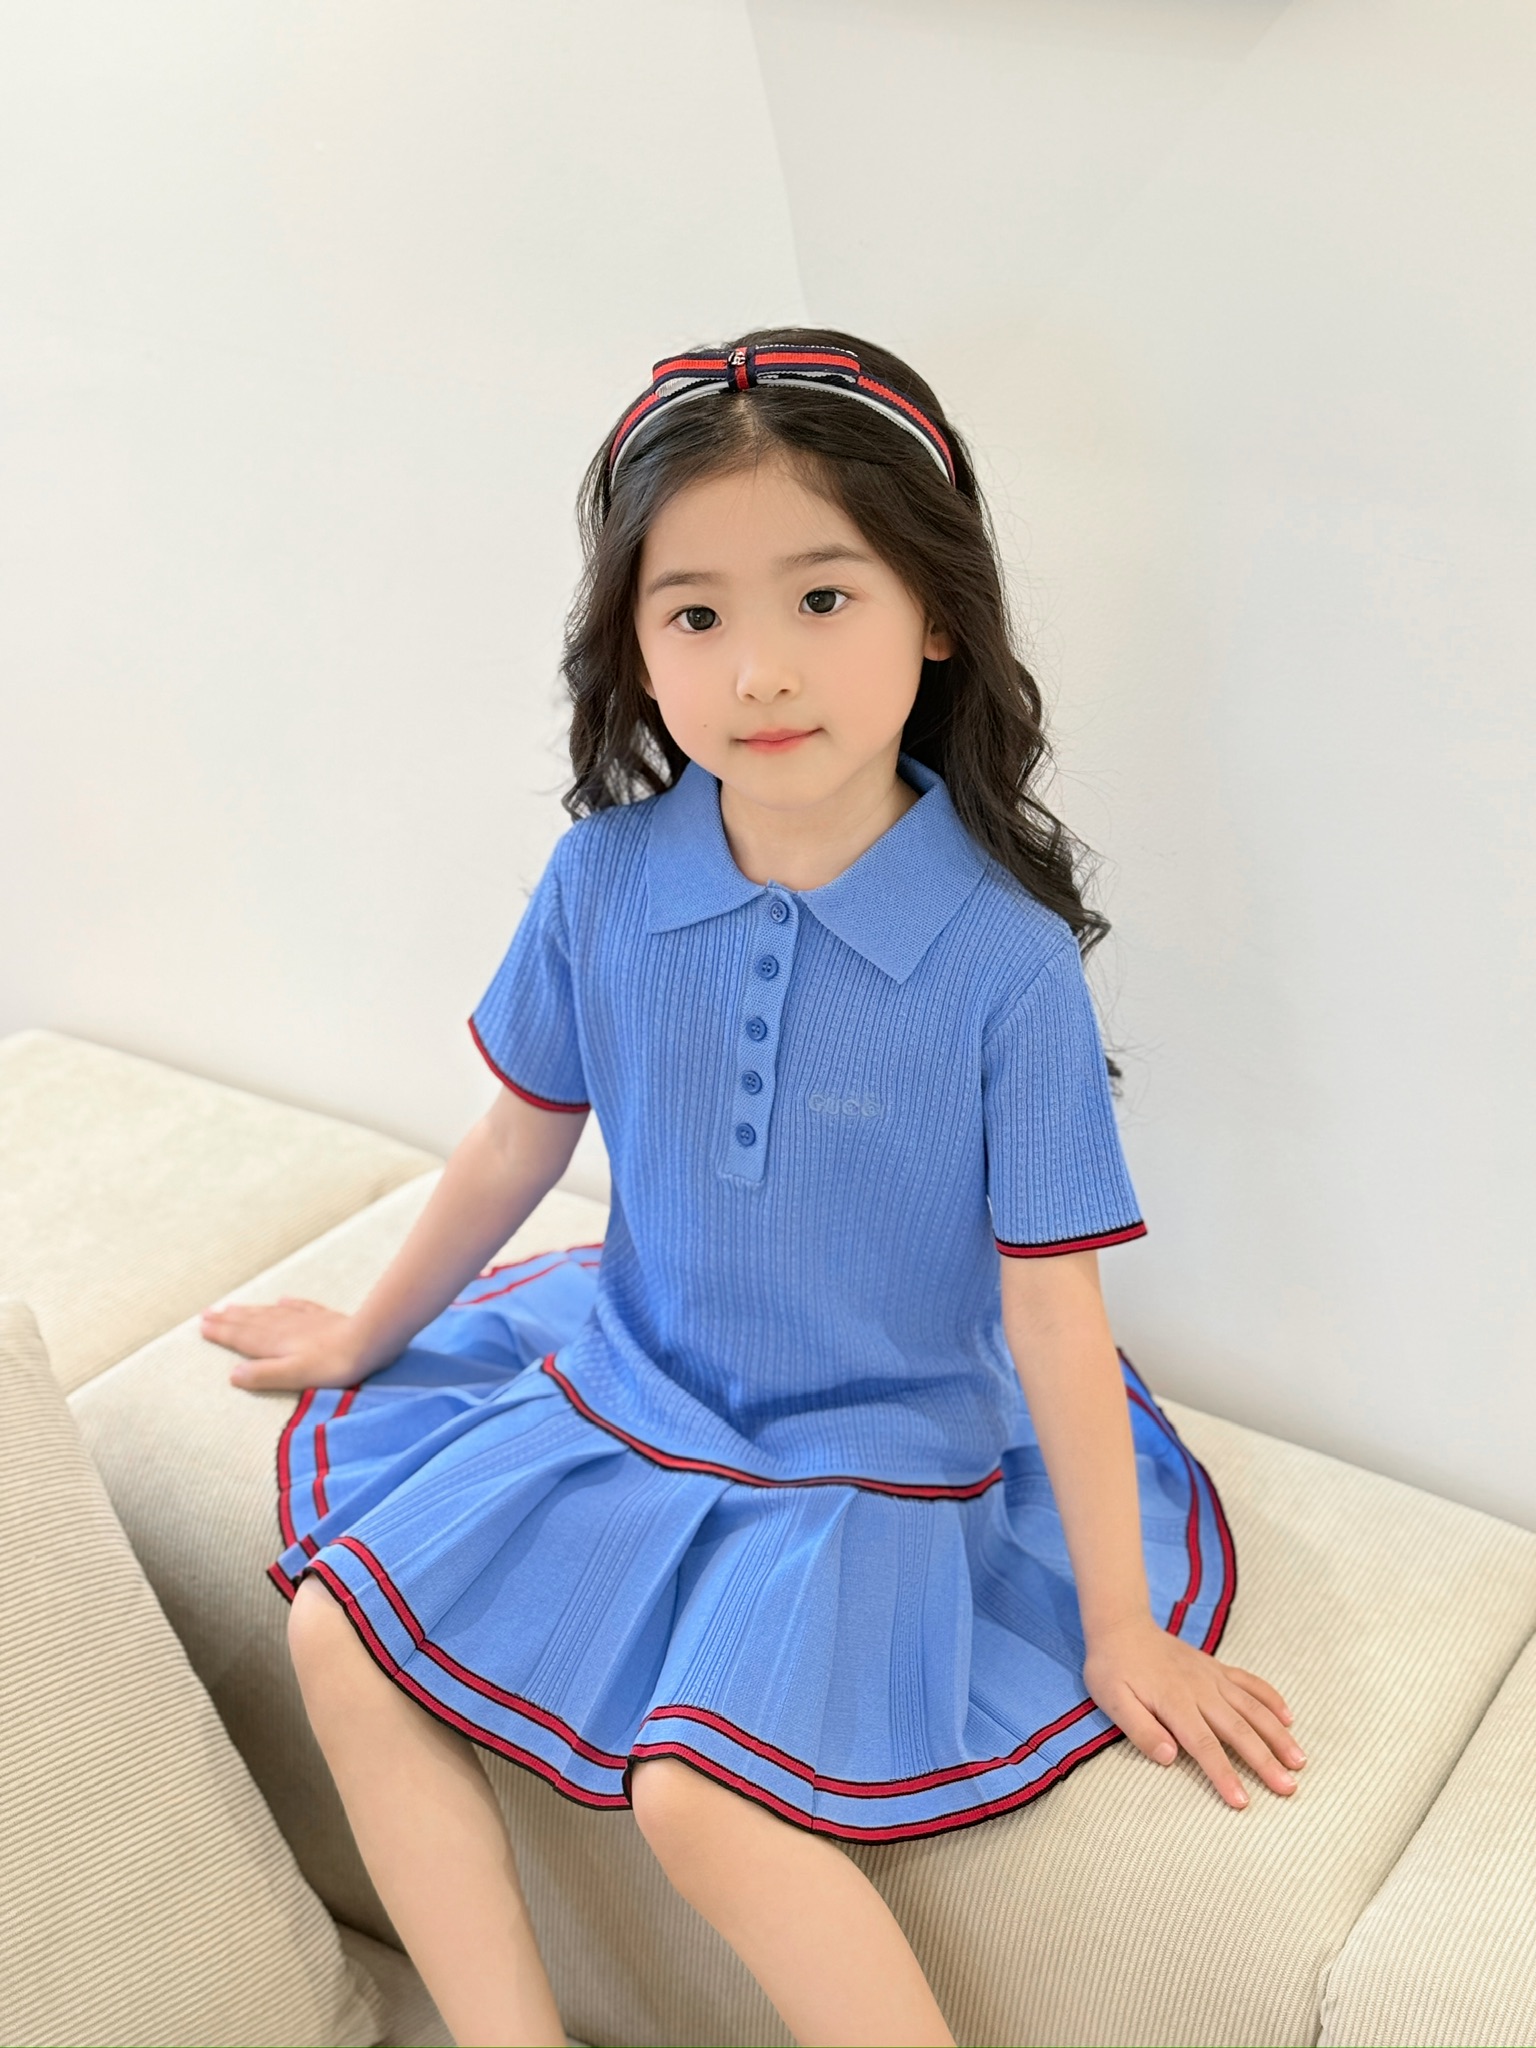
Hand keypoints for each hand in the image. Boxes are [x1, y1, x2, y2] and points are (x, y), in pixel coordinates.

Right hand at [200, 1297, 369, 1391]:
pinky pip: (299, 1307)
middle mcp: (285, 1328)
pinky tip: (282, 1300)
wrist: (368, 1341)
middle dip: (228, 1318)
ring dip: (249, 1311)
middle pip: (250, 1322)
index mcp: (274, 1344)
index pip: (241, 1337)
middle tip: (207, 1312)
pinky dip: (287, 1304)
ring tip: (232, 1306)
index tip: (202, 1325)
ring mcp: (305, 1320)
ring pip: (269, 1313)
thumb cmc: (331, 1365)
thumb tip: (232, 1374)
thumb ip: (263, 1375)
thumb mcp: (293, 1376)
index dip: (221, 1332)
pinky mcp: (324, 1318)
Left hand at [1084, 1615, 1304, 1808]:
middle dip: (1265, 1761)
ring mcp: (1212, 1677)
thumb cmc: (1113, 1669)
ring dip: (1278, 1734)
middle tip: (1288, 1788)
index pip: (1204, 1745)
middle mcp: (1200, 1690)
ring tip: (1299, 1760)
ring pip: (1252, 1708)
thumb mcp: (1112, 1701)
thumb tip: (1169, 1757)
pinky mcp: (1216, 1668)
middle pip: (1238, 1730)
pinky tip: (1288, 1717)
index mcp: (1174, 1702)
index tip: (1243, 1801)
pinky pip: (1249, 1682)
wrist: (1122, 1626)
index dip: (1224, 1774)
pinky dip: (1270, 1699)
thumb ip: (1140, 1729)